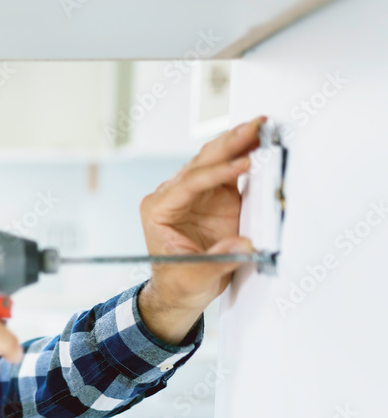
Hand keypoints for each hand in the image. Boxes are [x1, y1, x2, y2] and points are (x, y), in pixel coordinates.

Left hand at [137, 116, 265, 343]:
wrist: (180, 290)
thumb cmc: (177, 282)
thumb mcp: (193, 277)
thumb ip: (218, 261)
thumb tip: (244, 245)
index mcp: (158, 209)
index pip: (189, 182)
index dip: (217, 172)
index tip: (242, 164)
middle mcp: (173, 196)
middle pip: (201, 163)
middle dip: (228, 144)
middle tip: (253, 127)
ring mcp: (195, 194)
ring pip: (214, 160)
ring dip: (237, 143)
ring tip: (260, 126)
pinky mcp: (215, 197)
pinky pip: (228, 170)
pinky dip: (243, 156)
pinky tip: (258, 143)